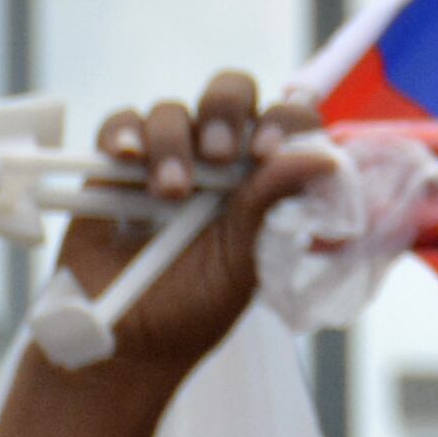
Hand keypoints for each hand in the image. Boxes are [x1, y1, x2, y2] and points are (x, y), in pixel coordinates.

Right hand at [52, 73, 331, 379]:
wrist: (126, 340)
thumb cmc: (195, 307)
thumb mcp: (241, 263)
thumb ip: (270, 207)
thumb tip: (322, 157)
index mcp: (264, 178)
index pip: (288, 123)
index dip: (282, 123)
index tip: (266, 152)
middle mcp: (219, 159)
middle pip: (230, 95)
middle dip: (226, 112)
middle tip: (220, 154)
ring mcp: (167, 157)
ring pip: (173, 111)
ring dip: (172, 141)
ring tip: (169, 191)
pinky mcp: (115, 167)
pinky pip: (120, 126)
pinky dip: (124, 133)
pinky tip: (126, 157)